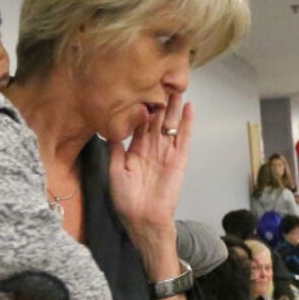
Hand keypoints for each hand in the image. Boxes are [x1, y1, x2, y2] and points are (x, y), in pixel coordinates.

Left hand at [108, 92, 191, 236]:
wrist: (143, 219)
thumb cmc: (127, 200)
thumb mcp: (116, 170)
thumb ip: (116, 149)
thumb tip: (110, 127)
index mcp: (136, 151)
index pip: (140, 124)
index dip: (141, 107)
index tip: (140, 88)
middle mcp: (152, 149)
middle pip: (157, 120)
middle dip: (159, 102)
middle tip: (161, 80)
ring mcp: (167, 153)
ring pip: (171, 125)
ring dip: (174, 107)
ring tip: (176, 88)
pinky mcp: (179, 160)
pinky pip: (184, 138)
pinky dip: (187, 123)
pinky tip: (189, 108)